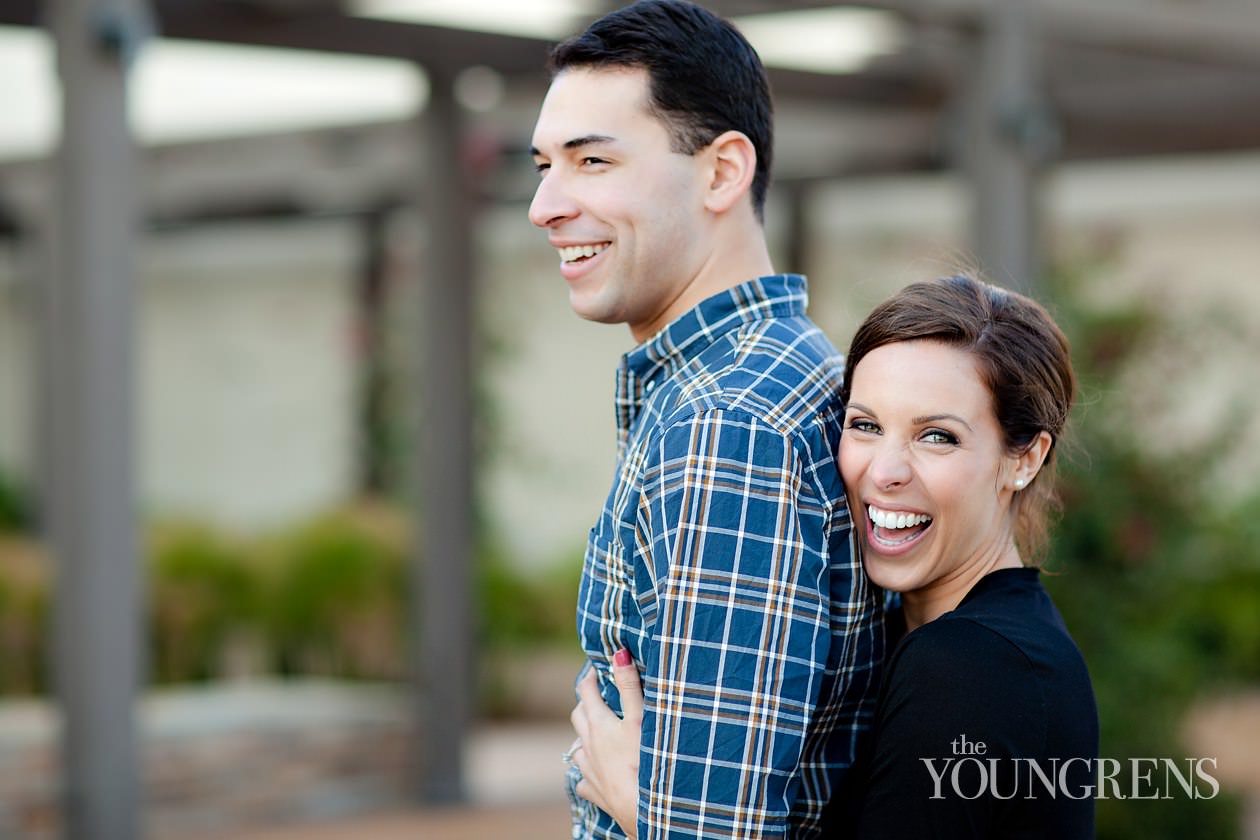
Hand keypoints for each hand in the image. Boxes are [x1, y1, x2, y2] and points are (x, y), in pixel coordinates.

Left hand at [571, 648, 643, 838]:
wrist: (642, 808)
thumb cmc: (643, 760)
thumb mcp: (639, 718)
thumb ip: (629, 685)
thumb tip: (619, 653)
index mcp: (598, 723)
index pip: (586, 691)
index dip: (590, 677)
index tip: (595, 669)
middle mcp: (587, 745)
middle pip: (578, 716)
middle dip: (586, 703)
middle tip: (598, 696)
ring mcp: (588, 769)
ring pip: (577, 747)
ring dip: (584, 737)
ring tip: (595, 733)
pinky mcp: (593, 790)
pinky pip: (583, 778)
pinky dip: (587, 770)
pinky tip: (595, 771)